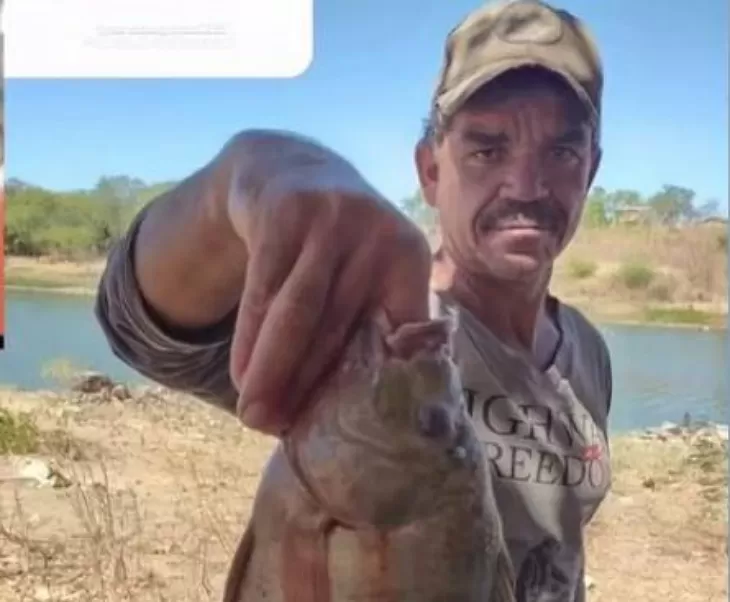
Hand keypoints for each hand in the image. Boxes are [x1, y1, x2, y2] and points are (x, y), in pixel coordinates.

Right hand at [226, 134, 431, 435]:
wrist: (290, 169)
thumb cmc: (332, 245)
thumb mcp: (363, 269)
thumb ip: (367, 321)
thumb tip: (356, 412)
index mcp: (408, 258)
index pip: (394, 332)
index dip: (370, 386)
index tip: (348, 432)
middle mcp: (376, 234)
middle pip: (339, 326)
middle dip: (307, 385)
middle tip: (278, 432)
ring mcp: (331, 218)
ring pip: (299, 310)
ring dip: (273, 368)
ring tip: (254, 415)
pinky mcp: (286, 212)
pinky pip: (263, 287)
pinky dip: (249, 336)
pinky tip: (240, 372)